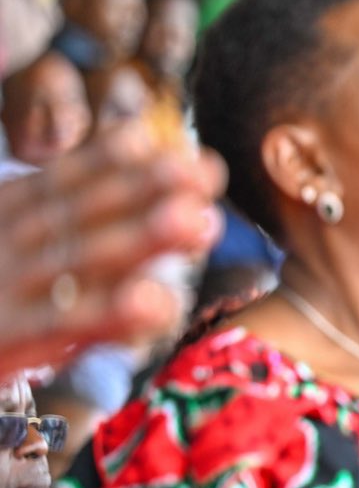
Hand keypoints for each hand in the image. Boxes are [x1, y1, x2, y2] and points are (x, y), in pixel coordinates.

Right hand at [0, 125, 225, 376]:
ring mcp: (2, 289)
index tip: (175, 149)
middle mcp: (3, 244)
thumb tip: (119, 153)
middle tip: (210, 172)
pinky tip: (158, 302)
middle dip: (145, 190)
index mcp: (2, 215)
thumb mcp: (7, 235)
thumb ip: (43, 206)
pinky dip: (106, 313)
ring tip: (199, 221)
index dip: (118, 163)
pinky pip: (59, 325)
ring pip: (76, 259)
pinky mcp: (2, 337)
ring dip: (139, 240)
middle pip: (80, 213)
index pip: (63, 183)